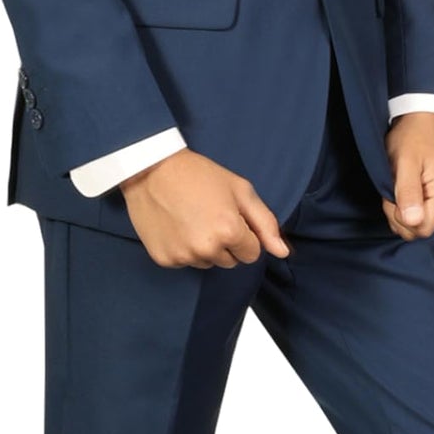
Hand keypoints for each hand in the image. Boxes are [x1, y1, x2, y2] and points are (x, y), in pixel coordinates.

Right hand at [119, 148, 289, 268]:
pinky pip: (184, 262)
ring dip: (204, 247)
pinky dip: (183, 248)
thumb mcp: (240, 191)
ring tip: (191, 218)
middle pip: (230, 261)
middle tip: (209, 214)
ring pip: (207, 263)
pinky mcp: (164, 259)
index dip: (244, 234)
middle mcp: (207, 249)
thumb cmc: (198, 175)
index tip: (229, 216)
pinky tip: (176, 226)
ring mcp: (183, 256)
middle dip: (225, 243)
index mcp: (230, 232)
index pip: (252, 253)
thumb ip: (266, 223)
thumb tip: (282, 252)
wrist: (151, 169)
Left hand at [382, 112, 433, 238]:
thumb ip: (408, 193)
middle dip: (399, 213)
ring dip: (400, 211)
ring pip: (417, 226)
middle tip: (396, 186)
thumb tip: (413, 221)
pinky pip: (419, 219)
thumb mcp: (405, 163)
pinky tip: (407, 190)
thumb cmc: (412, 139)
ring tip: (401, 185)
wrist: (420, 126)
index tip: (395, 192)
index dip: (401, 216)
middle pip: (419, 230)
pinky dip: (406, 209)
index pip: (422, 228)